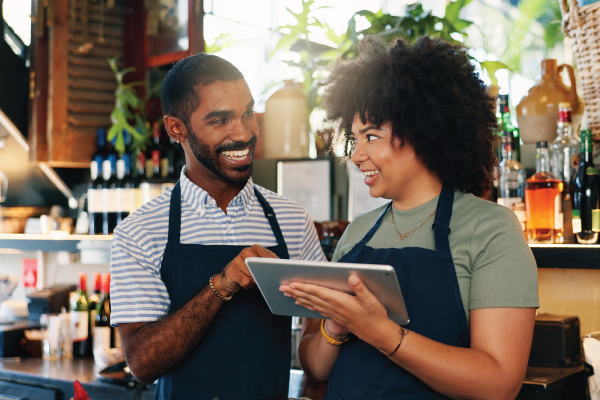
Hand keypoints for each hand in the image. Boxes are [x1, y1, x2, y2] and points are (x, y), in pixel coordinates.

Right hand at [213, 245, 278, 295]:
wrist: (227, 279)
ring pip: (254, 274)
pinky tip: (245, 284)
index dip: (276, 263)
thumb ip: (267, 265)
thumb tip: (280, 271)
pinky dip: (248, 285)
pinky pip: (246, 282)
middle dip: (265, 273)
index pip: (269, 255)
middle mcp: (246, 251)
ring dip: (256, 281)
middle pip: (261, 264)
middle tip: (268, 279)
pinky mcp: (232, 271)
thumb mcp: (257, 267)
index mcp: (254, 248)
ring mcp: (237, 260)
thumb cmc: (246, 272)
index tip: (283, 270)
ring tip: (252, 280)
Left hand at [280, 275, 398, 351]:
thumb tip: (352, 276)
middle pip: (311, 298)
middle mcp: (334, 308)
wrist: (378, 334)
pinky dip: (307, 305)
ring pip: (312, 304)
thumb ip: (361, 288)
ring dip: (298, 298)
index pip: (318, 292)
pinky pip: (317, 309)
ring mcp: (333, 313)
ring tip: (287, 293)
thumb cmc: (375, 316)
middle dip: (296, 292)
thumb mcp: (372, 300)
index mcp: (341, 302)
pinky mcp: (335, 316)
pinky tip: (301, 302)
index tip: (293, 283)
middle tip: (282, 287)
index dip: (305, 287)